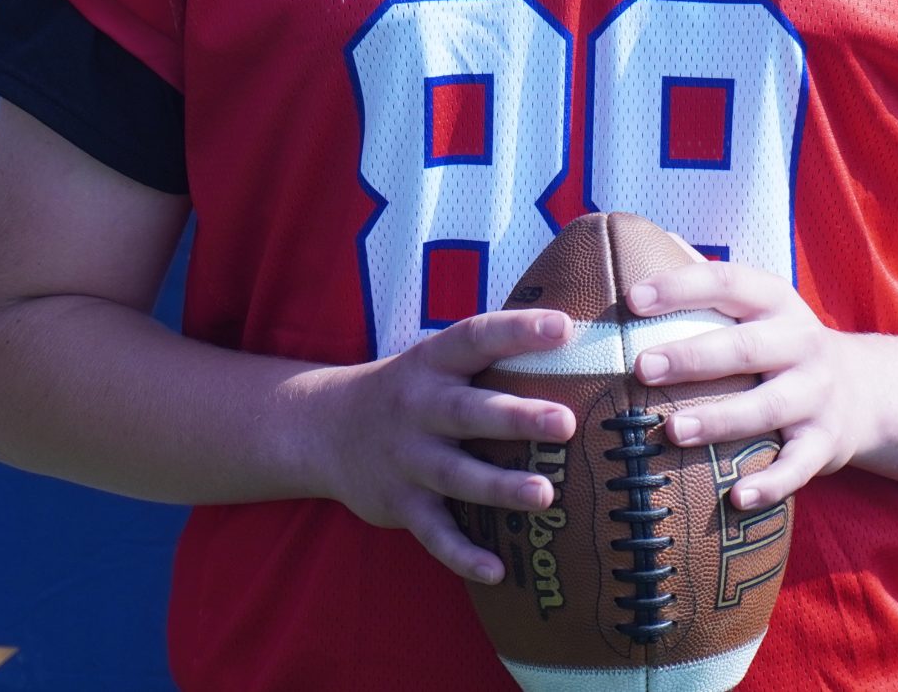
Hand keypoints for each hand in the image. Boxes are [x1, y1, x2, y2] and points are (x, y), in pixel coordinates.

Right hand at [308, 308, 578, 583]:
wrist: (322, 429)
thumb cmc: (408, 392)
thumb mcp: (434, 363)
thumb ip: (489, 360)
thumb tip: (575, 348)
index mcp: (433, 364)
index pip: (475, 338)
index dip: (517, 331)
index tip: (562, 328)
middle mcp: (418, 408)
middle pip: (469, 412)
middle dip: (516, 418)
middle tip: (565, 423)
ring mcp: (407, 458)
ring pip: (457, 475)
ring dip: (500, 488)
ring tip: (545, 495)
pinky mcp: (399, 503)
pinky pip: (434, 533)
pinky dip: (462, 554)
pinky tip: (496, 570)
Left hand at [626, 261, 878, 509]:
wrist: (863, 392)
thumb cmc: (781, 343)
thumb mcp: (758, 304)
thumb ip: (706, 278)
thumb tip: (639, 237)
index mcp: (775, 303)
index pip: (728, 283)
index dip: (681, 287)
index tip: (633, 298)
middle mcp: (800, 343)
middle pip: (745, 347)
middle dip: (692, 357)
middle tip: (641, 367)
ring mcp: (816, 395)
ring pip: (768, 407)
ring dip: (720, 420)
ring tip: (673, 431)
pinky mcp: (825, 443)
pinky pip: (798, 466)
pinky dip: (770, 483)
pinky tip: (736, 498)